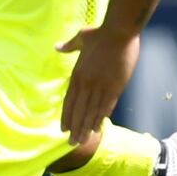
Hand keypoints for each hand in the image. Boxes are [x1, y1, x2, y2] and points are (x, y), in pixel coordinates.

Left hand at [56, 23, 142, 145]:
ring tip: (83, 140)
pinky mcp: (116, 86)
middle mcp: (88, 83)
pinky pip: (107, 106)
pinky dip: (102, 117)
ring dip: (87, 127)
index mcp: (78, 74)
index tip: (63, 128)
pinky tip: (98, 126)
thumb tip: (57, 47)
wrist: (119, 32)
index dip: (66, 116)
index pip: (69, 100)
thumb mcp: (81, 38)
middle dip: (75, 127)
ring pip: (92, 111)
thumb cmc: (100, 33)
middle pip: (80, 110)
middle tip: (72, 143)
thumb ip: (70, 45)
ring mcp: (102, 86)